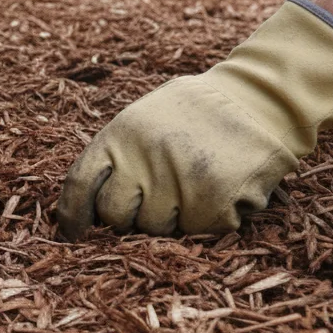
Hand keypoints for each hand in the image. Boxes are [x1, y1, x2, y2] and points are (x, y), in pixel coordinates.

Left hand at [57, 0, 332, 238]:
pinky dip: (209, 218)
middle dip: (128, 217)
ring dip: (172, 217)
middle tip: (151, 200)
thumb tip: (81, 209)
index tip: (72, 233)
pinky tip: (220, 188)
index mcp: (120, 135)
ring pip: (157, 228)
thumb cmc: (193, 113)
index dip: (72, 215)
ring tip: (192, 185)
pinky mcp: (216, 200)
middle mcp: (144, 159)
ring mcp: (179, 182)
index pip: (80, 184)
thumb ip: (115, 155)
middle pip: (116, 216)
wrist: (259, 99)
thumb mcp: (142, 119)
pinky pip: (199, 230)